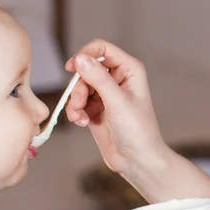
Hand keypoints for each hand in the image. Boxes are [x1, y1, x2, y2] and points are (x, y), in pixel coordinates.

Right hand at [65, 40, 167, 177]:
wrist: (137, 160)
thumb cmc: (137, 130)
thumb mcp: (117, 101)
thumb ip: (98, 78)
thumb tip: (80, 59)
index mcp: (129, 70)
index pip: (102, 49)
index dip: (85, 54)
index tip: (72, 68)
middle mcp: (117, 79)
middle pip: (86, 69)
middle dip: (78, 86)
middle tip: (79, 103)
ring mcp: (106, 94)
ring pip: (79, 87)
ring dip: (75, 101)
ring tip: (80, 117)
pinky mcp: (96, 109)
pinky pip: (78, 102)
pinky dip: (76, 111)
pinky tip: (82, 123)